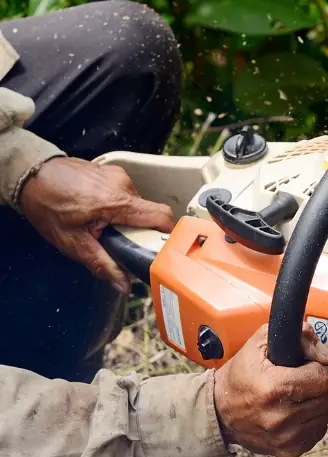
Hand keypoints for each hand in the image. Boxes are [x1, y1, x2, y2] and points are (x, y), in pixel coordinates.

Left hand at [20, 157, 175, 294]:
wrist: (30, 176)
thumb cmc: (47, 205)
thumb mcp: (72, 242)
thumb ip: (102, 264)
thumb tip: (123, 284)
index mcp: (116, 202)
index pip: (161, 217)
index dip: (168, 235)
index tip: (163, 248)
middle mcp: (122, 185)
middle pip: (150, 213)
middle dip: (140, 231)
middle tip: (119, 239)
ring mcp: (118, 176)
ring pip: (139, 205)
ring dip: (128, 218)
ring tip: (105, 224)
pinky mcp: (113, 172)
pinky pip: (128, 194)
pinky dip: (120, 206)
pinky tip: (100, 211)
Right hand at [213, 324, 327, 456]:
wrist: (218, 411)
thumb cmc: (240, 375)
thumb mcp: (260, 344)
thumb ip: (298, 337)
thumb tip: (327, 356)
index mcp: (273, 388)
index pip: (320, 379)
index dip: (313, 369)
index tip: (302, 369)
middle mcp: (279, 416)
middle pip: (327, 398)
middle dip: (318, 387)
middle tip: (302, 383)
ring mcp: (284, 437)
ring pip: (326, 416)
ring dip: (317, 404)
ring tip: (298, 398)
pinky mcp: (287, 451)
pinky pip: (318, 433)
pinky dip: (312, 423)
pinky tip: (296, 414)